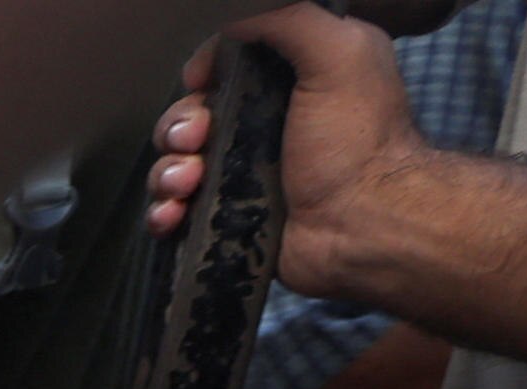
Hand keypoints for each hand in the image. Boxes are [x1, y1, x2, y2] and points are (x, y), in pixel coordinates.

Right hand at [151, 7, 425, 298]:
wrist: (363, 228)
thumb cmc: (359, 142)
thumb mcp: (341, 53)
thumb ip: (290, 18)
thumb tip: (232, 16)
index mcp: (290, 79)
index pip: (225, 62)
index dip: (204, 68)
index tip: (202, 80)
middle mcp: (264, 122)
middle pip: (190, 112)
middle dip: (178, 125)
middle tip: (195, 140)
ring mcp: (243, 172)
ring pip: (175, 162)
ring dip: (167, 170)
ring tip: (187, 183)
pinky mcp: (229, 216)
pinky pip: (175, 208)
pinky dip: (164, 210)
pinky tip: (174, 213)